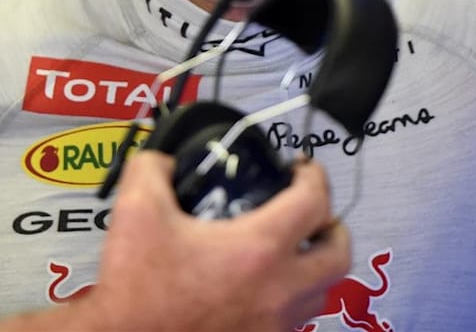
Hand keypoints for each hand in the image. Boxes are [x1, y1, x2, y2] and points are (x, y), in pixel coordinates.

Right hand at [85, 151, 349, 331]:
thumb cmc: (137, 288)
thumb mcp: (136, 210)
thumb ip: (152, 168)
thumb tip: (164, 160)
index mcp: (260, 248)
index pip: (315, 201)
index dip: (314, 175)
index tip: (300, 168)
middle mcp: (280, 289)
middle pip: (339, 253)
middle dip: (331, 225)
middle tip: (310, 211)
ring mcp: (276, 324)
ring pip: (324, 291)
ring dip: (317, 264)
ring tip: (290, 248)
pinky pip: (298, 318)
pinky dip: (295, 296)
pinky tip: (264, 285)